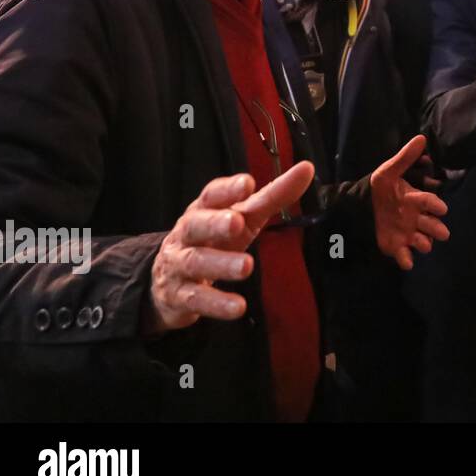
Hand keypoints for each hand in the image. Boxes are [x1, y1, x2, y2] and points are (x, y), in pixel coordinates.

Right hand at [148, 162, 313, 331]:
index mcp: (204, 210)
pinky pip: (197, 299)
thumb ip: (274, 195)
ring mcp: (180, 264)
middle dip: (216, 223)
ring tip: (247, 267)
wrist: (168, 279)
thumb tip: (307, 168)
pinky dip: (217, 304)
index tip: (247, 183)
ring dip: (222, 264)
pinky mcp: (180, 295)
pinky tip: (238, 307)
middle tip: (236, 223)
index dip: (228, 189)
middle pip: (196, 225)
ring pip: (197, 262)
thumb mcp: (244, 217)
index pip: (212, 195)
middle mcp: (188, 234)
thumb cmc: (216, 239)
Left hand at [371, 134, 449, 270]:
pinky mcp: (396, 246)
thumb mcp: (388, 171)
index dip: (435, 205)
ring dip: (424, 243)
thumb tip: (421, 137)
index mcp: (414, 199)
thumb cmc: (379, 188)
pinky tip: (406, 261)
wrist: (361, 206)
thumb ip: (405, 157)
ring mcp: (407, 233)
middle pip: (431, 225)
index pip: (429, 202)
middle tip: (442, 233)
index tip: (441, 208)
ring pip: (421, 241)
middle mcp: (415, 218)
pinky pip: (404, 255)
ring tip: (422, 244)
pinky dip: (406, 259)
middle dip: (437, 229)